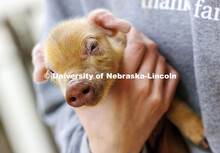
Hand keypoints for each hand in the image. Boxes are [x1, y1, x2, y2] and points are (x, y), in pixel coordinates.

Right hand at [73, 10, 178, 152]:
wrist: (116, 148)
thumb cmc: (97, 124)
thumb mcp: (82, 99)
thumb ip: (77, 78)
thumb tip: (73, 59)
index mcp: (121, 83)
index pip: (136, 46)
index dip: (133, 33)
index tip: (128, 31)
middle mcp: (141, 87)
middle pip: (152, 49)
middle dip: (143, 39)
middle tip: (135, 39)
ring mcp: (155, 96)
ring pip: (162, 60)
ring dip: (153, 52)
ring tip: (143, 53)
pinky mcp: (163, 104)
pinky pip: (172, 76)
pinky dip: (165, 66)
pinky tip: (155, 67)